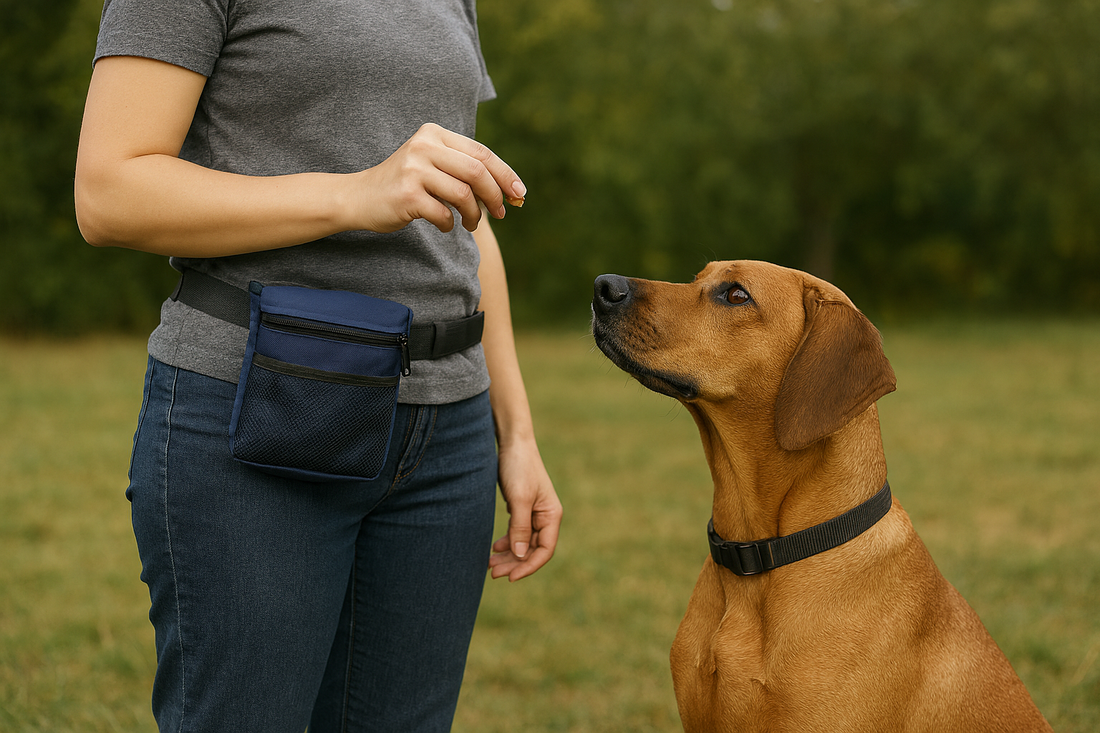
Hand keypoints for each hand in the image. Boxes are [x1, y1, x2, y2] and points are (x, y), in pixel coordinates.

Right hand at [352, 123, 526, 233]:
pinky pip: (444, 214)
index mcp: (434, 134)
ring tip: (471, 224)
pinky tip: (446, 225)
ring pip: (464, 194)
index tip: (519, 194)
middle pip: (477, 172)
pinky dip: (451, 224)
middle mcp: (424, 146)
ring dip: (474, 215)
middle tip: (502, 214)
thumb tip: (511, 191)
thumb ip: (465, 170)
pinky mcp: (406, 195)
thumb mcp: (433, 165)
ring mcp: (413, 169)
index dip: (505, 174)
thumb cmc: (405, 185)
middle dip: (495, 196)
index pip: (481, 153)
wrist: (359, 197)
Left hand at [489, 437, 561, 581]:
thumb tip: (519, 555)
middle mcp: (546, 517)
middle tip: (492, 573)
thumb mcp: (519, 499)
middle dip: (514, 563)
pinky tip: (494, 547)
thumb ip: (520, 527)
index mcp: (552, 516)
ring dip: (508, 555)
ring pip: (522, 543)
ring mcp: (534, 513)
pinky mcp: (522, 508)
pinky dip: (507, 542)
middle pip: (532, 550)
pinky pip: (516, 532)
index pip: (544, 551)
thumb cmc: (519, 467)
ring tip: (489, 564)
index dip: (528, 566)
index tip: (510, 577)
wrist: (512, 442)